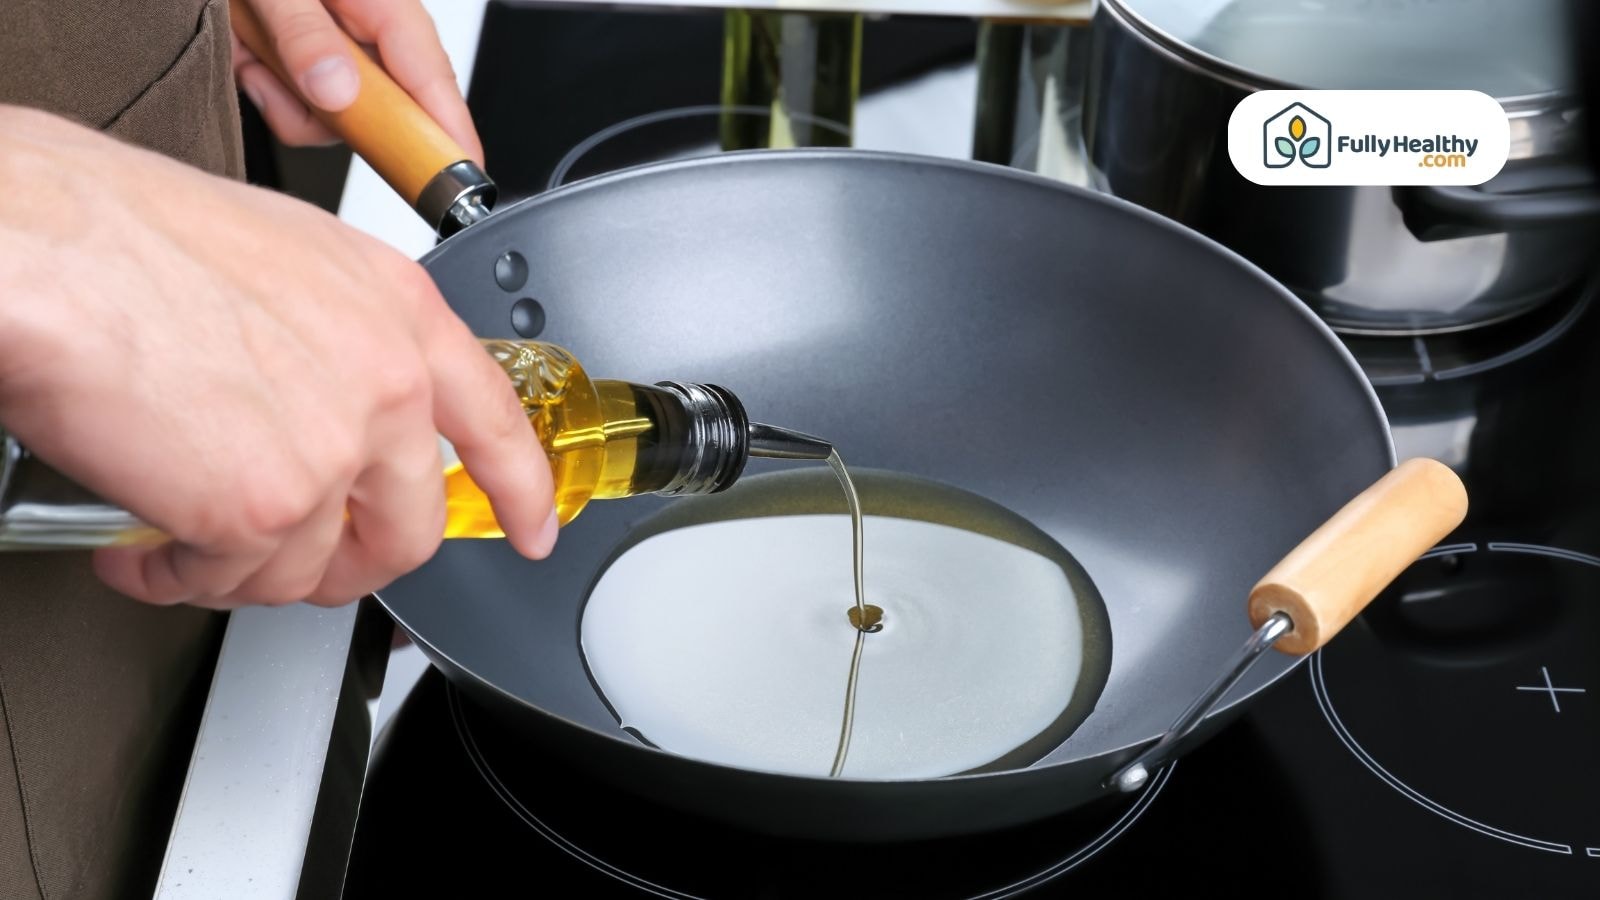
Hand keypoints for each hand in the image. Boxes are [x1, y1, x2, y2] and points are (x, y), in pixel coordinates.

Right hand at [0, 107, 551, 608]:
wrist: (46, 249)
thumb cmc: (132, 236)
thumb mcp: (290, 260)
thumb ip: (341, 340)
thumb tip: (334, 403)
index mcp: (400, 315)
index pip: (495, 421)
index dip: (522, 490)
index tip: (534, 528)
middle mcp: (386, 385)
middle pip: (406, 528)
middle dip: (348, 561)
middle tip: (294, 557)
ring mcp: (333, 453)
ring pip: (312, 567)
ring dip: (242, 569)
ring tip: (184, 538)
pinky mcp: (263, 510)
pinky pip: (231, 581)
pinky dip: (178, 577)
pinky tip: (143, 548)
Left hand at [230, 0, 482, 163]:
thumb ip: (304, 32)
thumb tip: (339, 90)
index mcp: (383, 2)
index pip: (431, 76)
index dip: (450, 128)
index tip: (462, 172)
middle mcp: (366, 29)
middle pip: (384, 110)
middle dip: (331, 110)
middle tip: (283, 74)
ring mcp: (334, 52)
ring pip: (336, 119)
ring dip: (284, 96)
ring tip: (251, 43)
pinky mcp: (303, 67)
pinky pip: (299, 113)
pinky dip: (264, 91)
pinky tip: (245, 51)